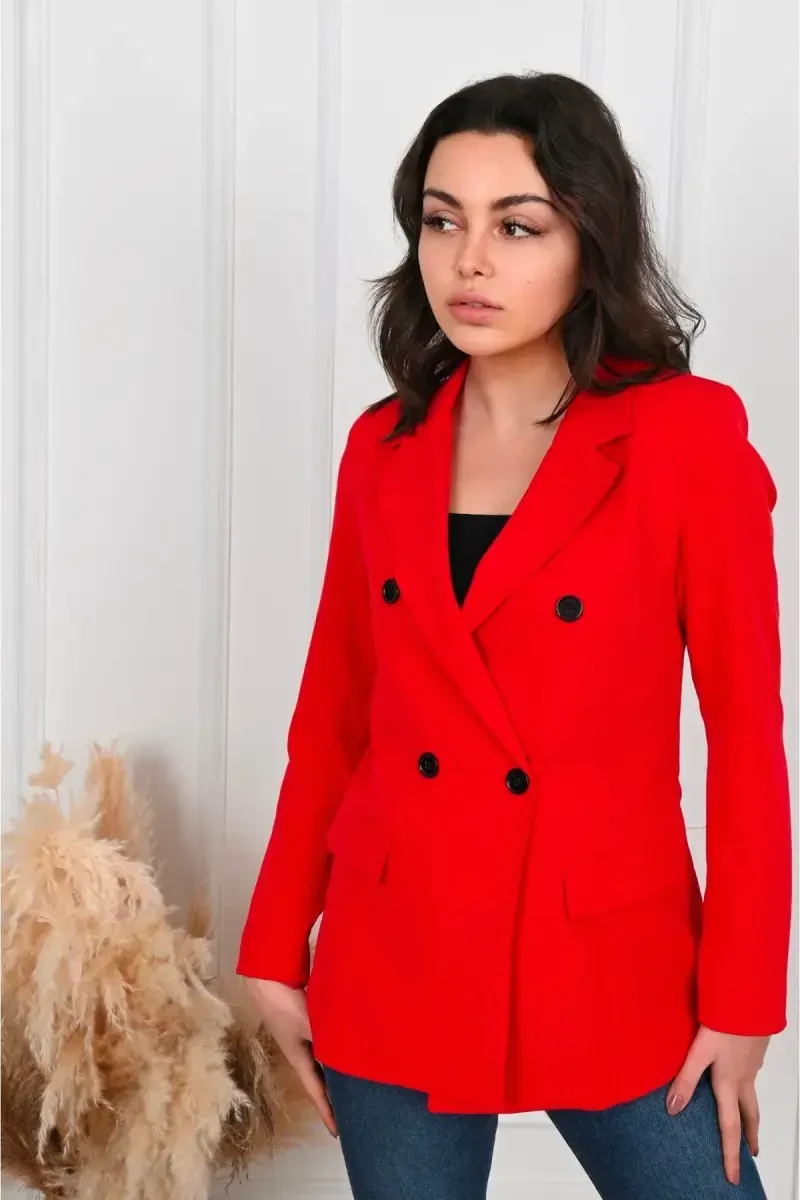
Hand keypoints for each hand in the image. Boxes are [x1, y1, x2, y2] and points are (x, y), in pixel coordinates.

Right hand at [243, 977, 337, 1138]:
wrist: (268, 979)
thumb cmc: (286, 1006)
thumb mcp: (311, 1027)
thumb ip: (329, 1043)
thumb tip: (350, 1059)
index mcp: (299, 1060)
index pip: (317, 1093)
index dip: (327, 1112)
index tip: (337, 1132)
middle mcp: (300, 1053)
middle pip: (319, 1081)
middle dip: (333, 1097)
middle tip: (350, 1111)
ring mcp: (301, 1038)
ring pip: (322, 1063)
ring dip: (335, 1074)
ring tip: (352, 1084)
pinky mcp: (303, 1023)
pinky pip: (323, 1046)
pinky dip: (334, 1053)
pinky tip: (344, 1049)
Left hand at [666, 1024, 768, 1185]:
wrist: (747, 999)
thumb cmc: (723, 1023)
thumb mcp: (699, 1052)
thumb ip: (685, 1079)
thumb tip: (672, 1110)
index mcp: (729, 1083)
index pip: (729, 1127)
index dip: (730, 1154)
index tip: (733, 1177)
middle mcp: (744, 1077)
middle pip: (749, 1114)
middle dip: (749, 1136)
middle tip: (751, 1152)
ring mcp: (752, 1063)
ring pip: (752, 1094)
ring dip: (751, 1111)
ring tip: (747, 1119)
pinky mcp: (754, 1048)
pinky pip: (752, 1073)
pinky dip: (748, 1084)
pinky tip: (739, 1073)